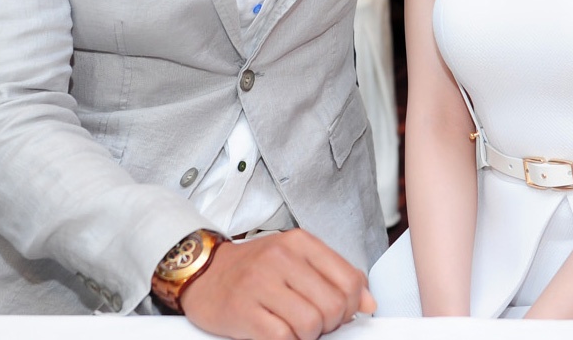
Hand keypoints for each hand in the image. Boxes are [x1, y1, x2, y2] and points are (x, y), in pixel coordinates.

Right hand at [179, 228, 375, 339]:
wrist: (204, 272)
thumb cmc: (254, 268)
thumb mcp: (296, 259)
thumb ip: (334, 276)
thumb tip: (368, 303)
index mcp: (300, 242)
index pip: (349, 279)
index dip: (351, 306)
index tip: (341, 313)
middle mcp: (281, 257)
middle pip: (333, 305)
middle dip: (330, 324)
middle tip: (317, 324)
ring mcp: (261, 283)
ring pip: (311, 324)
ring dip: (308, 335)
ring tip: (295, 328)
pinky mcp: (243, 310)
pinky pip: (283, 337)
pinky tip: (279, 333)